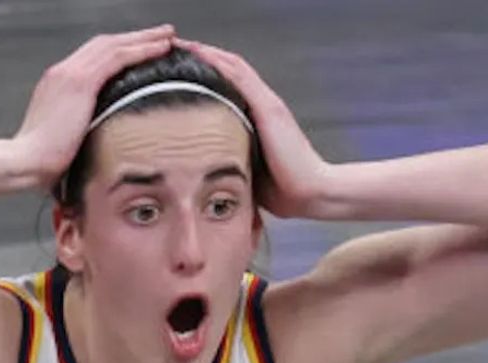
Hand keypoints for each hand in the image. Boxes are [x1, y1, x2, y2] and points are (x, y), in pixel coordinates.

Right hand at [14, 25, 175, 188]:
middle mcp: (62, 72)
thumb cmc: (42, 164)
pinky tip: (161, 48)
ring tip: (168, 36)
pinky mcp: (80, 83)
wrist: (24, 163)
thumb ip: (82, 134)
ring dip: (144, 39)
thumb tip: (103, 146)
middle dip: (135, 38)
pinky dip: (141, 50)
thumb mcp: (64, 142)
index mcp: (58, 84)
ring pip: (114, 45)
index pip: (93, 58)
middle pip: (105, 44)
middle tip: (162, 35)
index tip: (140, 52)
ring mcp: (70, 74)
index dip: (120, 51)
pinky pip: (117, 57)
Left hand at [175, 38, 326, 217]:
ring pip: (234, 66)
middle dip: (204, 56)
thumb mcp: (250, 169)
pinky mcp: (268, 109)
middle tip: (176, 47)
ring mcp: (267, 104)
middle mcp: (264, 104)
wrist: (311, 192)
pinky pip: (240, 77)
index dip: (209, 70)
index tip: (182, 65)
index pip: (231, 83)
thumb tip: (203, 167)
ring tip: (183, 44)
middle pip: (231, 69)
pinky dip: (220, 63)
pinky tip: (200, 53)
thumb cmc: (283, 189)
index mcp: (259, 117)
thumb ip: (232, 159)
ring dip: (208, 52)